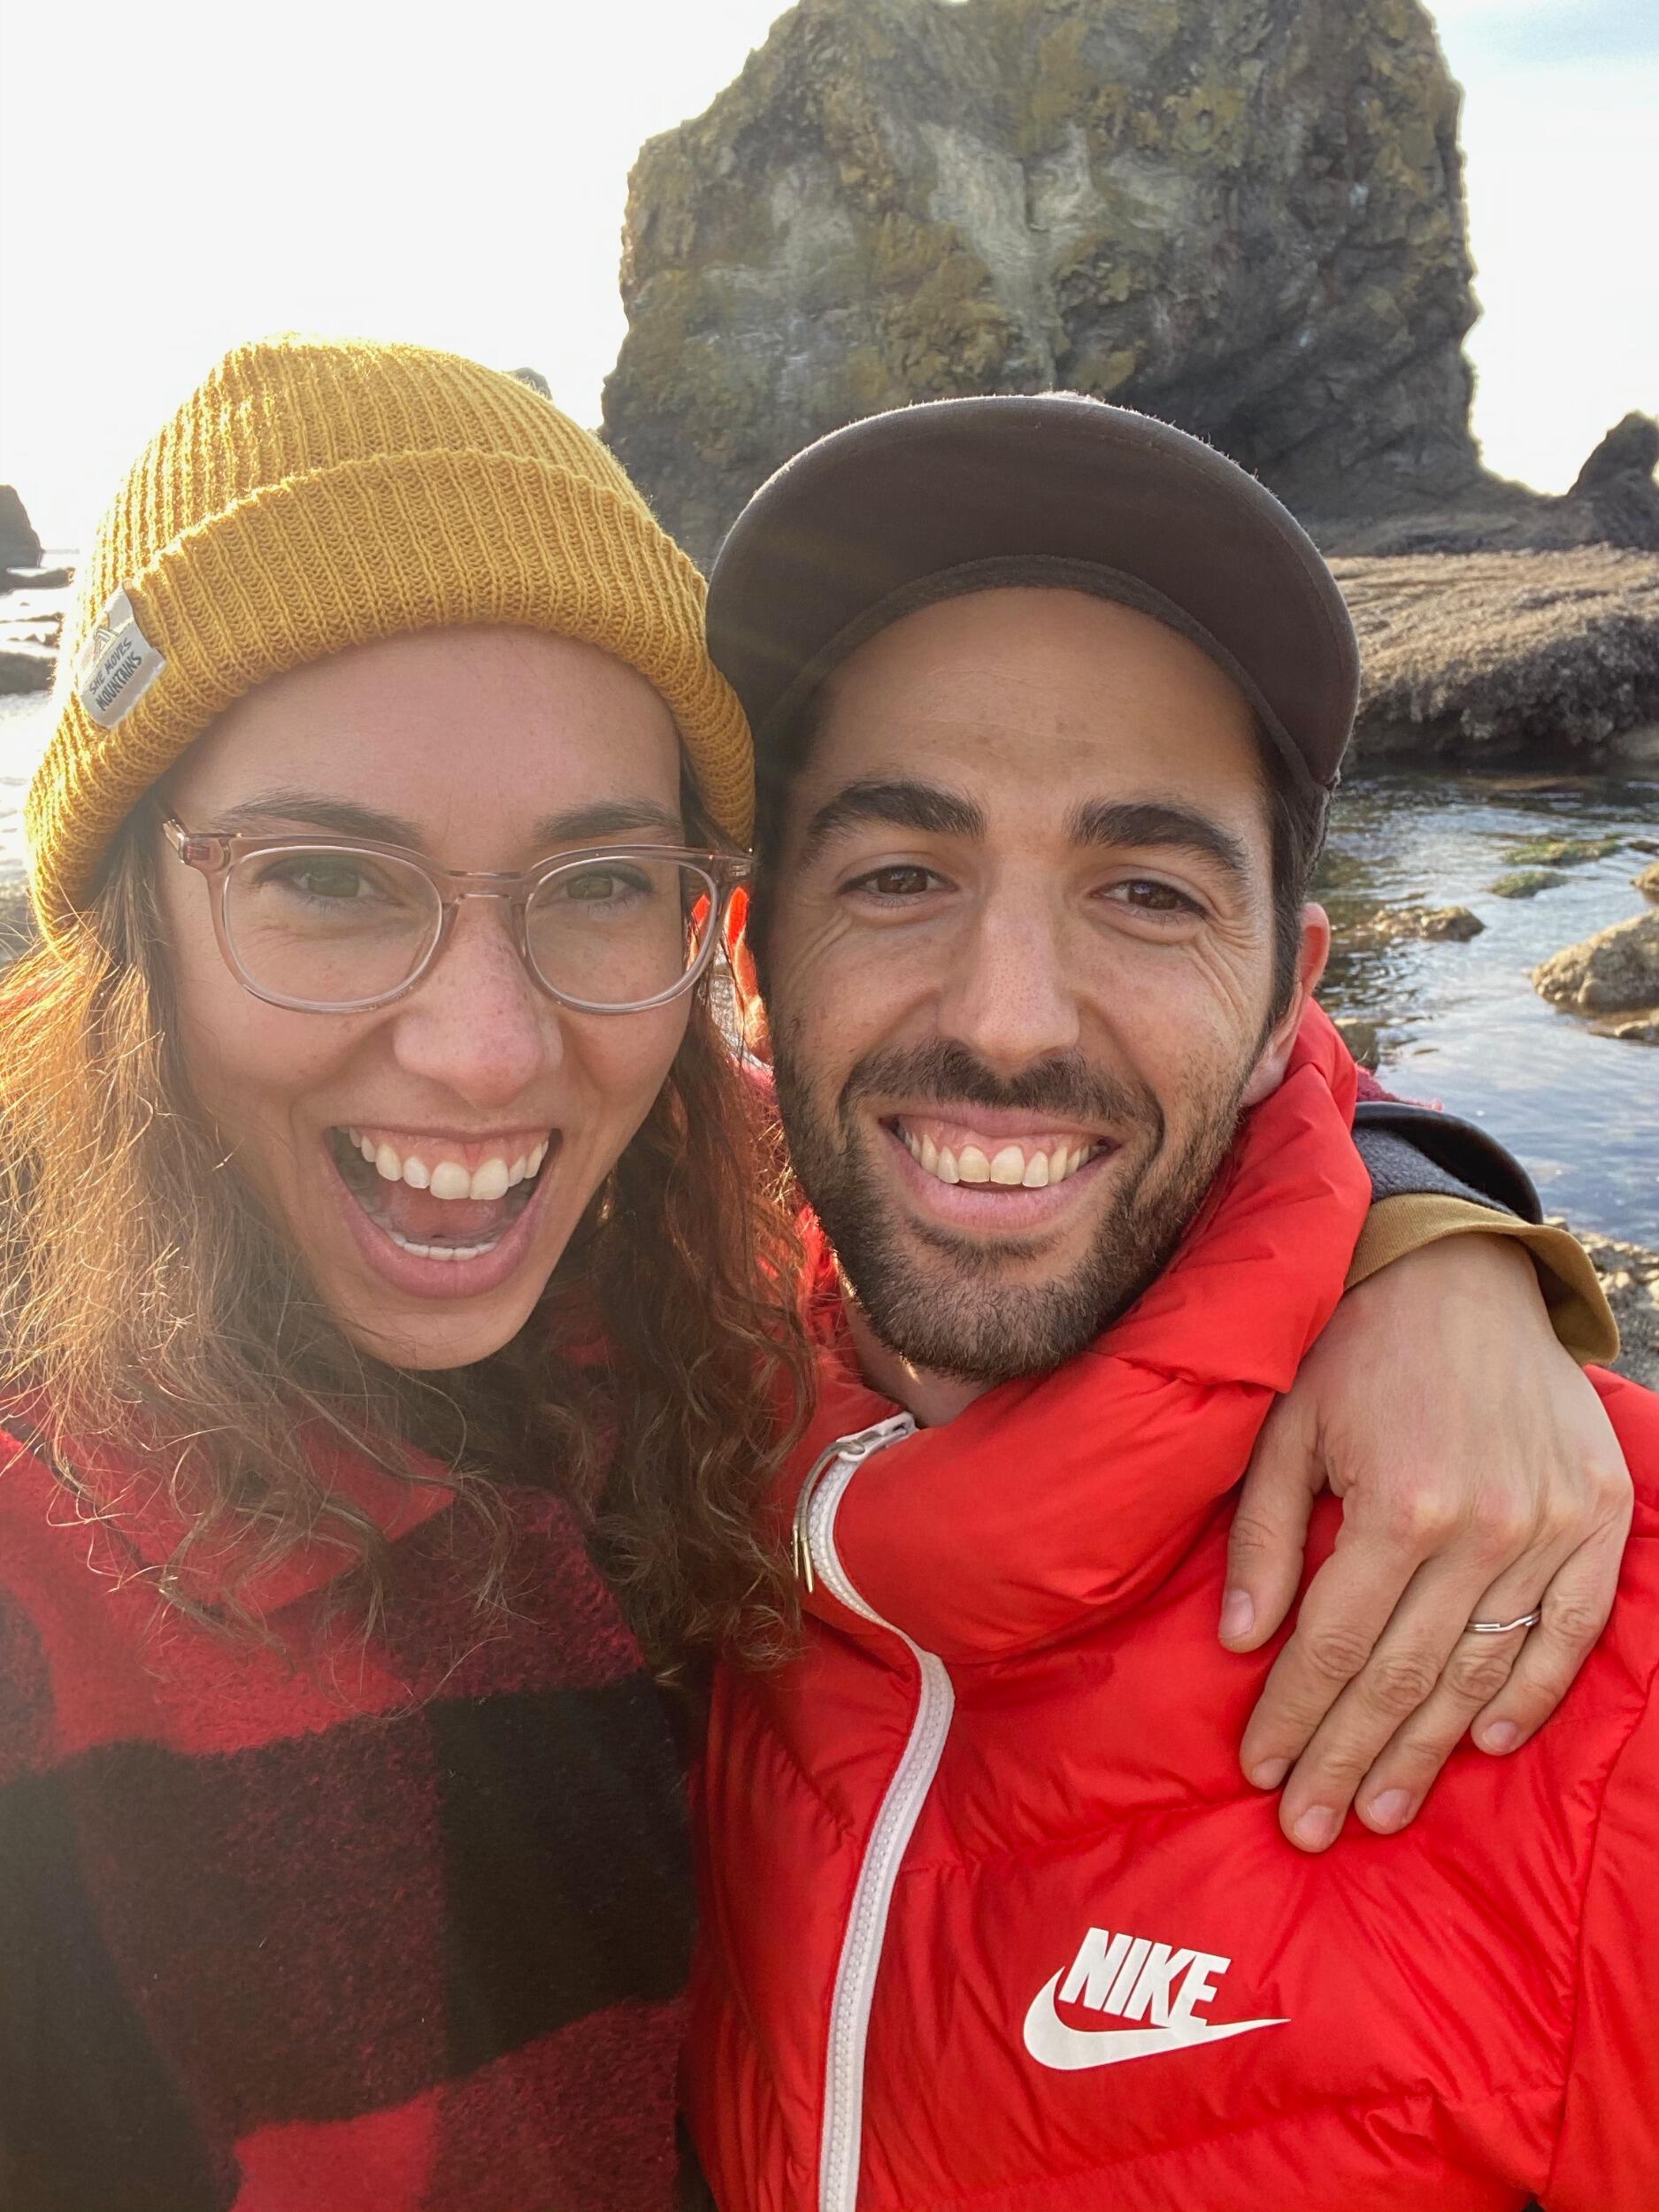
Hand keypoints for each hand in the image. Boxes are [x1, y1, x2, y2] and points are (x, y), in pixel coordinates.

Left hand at [1222, 1232, 1631, 1850]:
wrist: (1463, 1275)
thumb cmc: (1356, 1348)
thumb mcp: (1286, 1428)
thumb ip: (1263, 1537)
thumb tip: (1238, 1642)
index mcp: (1399, 1503)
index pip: (1333, 1645)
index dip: (1292, 1715)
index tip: (1258, 1771)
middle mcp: (1485, 1528)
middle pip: (1402, 1678)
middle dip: (1346, 1760)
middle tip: (1309, 1829)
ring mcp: (1552, 1528)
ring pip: (1481, 1673)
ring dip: (1427, 1753)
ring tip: (1377, 1810)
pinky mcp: (1599, 1518)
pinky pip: (1571, 1632)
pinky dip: (1530, 1695)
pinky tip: (1486, 1746)